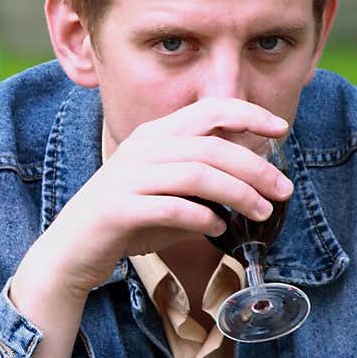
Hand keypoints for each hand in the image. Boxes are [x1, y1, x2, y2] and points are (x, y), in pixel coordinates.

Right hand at [48, 97, 292, 294]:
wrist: (73, 247)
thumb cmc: (131, 217)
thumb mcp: (172, 189)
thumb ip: (207, 175)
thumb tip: (259, 163)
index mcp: (155, 134)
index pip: (208, 110)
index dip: (248, 114)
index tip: (281, 128)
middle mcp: (142, 148)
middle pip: (211, 147)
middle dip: (255, 168)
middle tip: (283, 190)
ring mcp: (128, 177)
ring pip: (196, 176)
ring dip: (237, 194)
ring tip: (261, 212)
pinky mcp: (118, 209)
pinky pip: (171, 209)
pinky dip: (202, 219)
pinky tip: (218, 229)